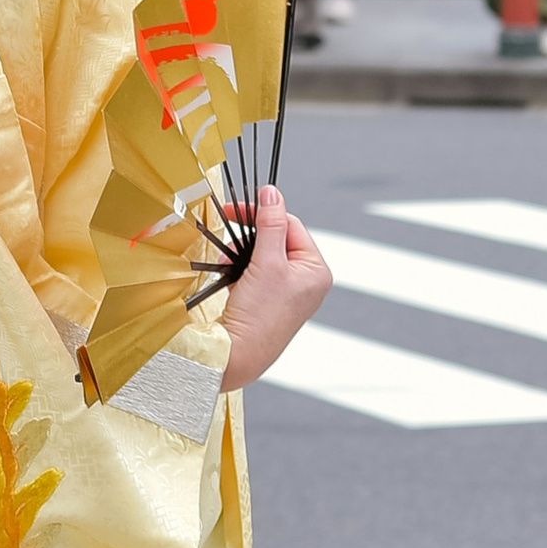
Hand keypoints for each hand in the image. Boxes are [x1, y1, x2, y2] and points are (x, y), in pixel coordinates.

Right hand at [220, 189, 332, 392]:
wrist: (237, 354)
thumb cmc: (259, 317)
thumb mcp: (267, 263)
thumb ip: (269, 224)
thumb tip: (272, 193)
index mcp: (317, 271)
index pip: (291, 225)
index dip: (264, 214)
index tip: (236, 208)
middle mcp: (307, 281)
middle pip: (277, 239)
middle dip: (250, 237)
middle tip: (229, 237)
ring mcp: (288, 292)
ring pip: (263, 255)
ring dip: (242, 254)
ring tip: (229, 264)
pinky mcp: (269, 301)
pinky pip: (256, 272)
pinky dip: (240, 270)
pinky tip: (231, 277)